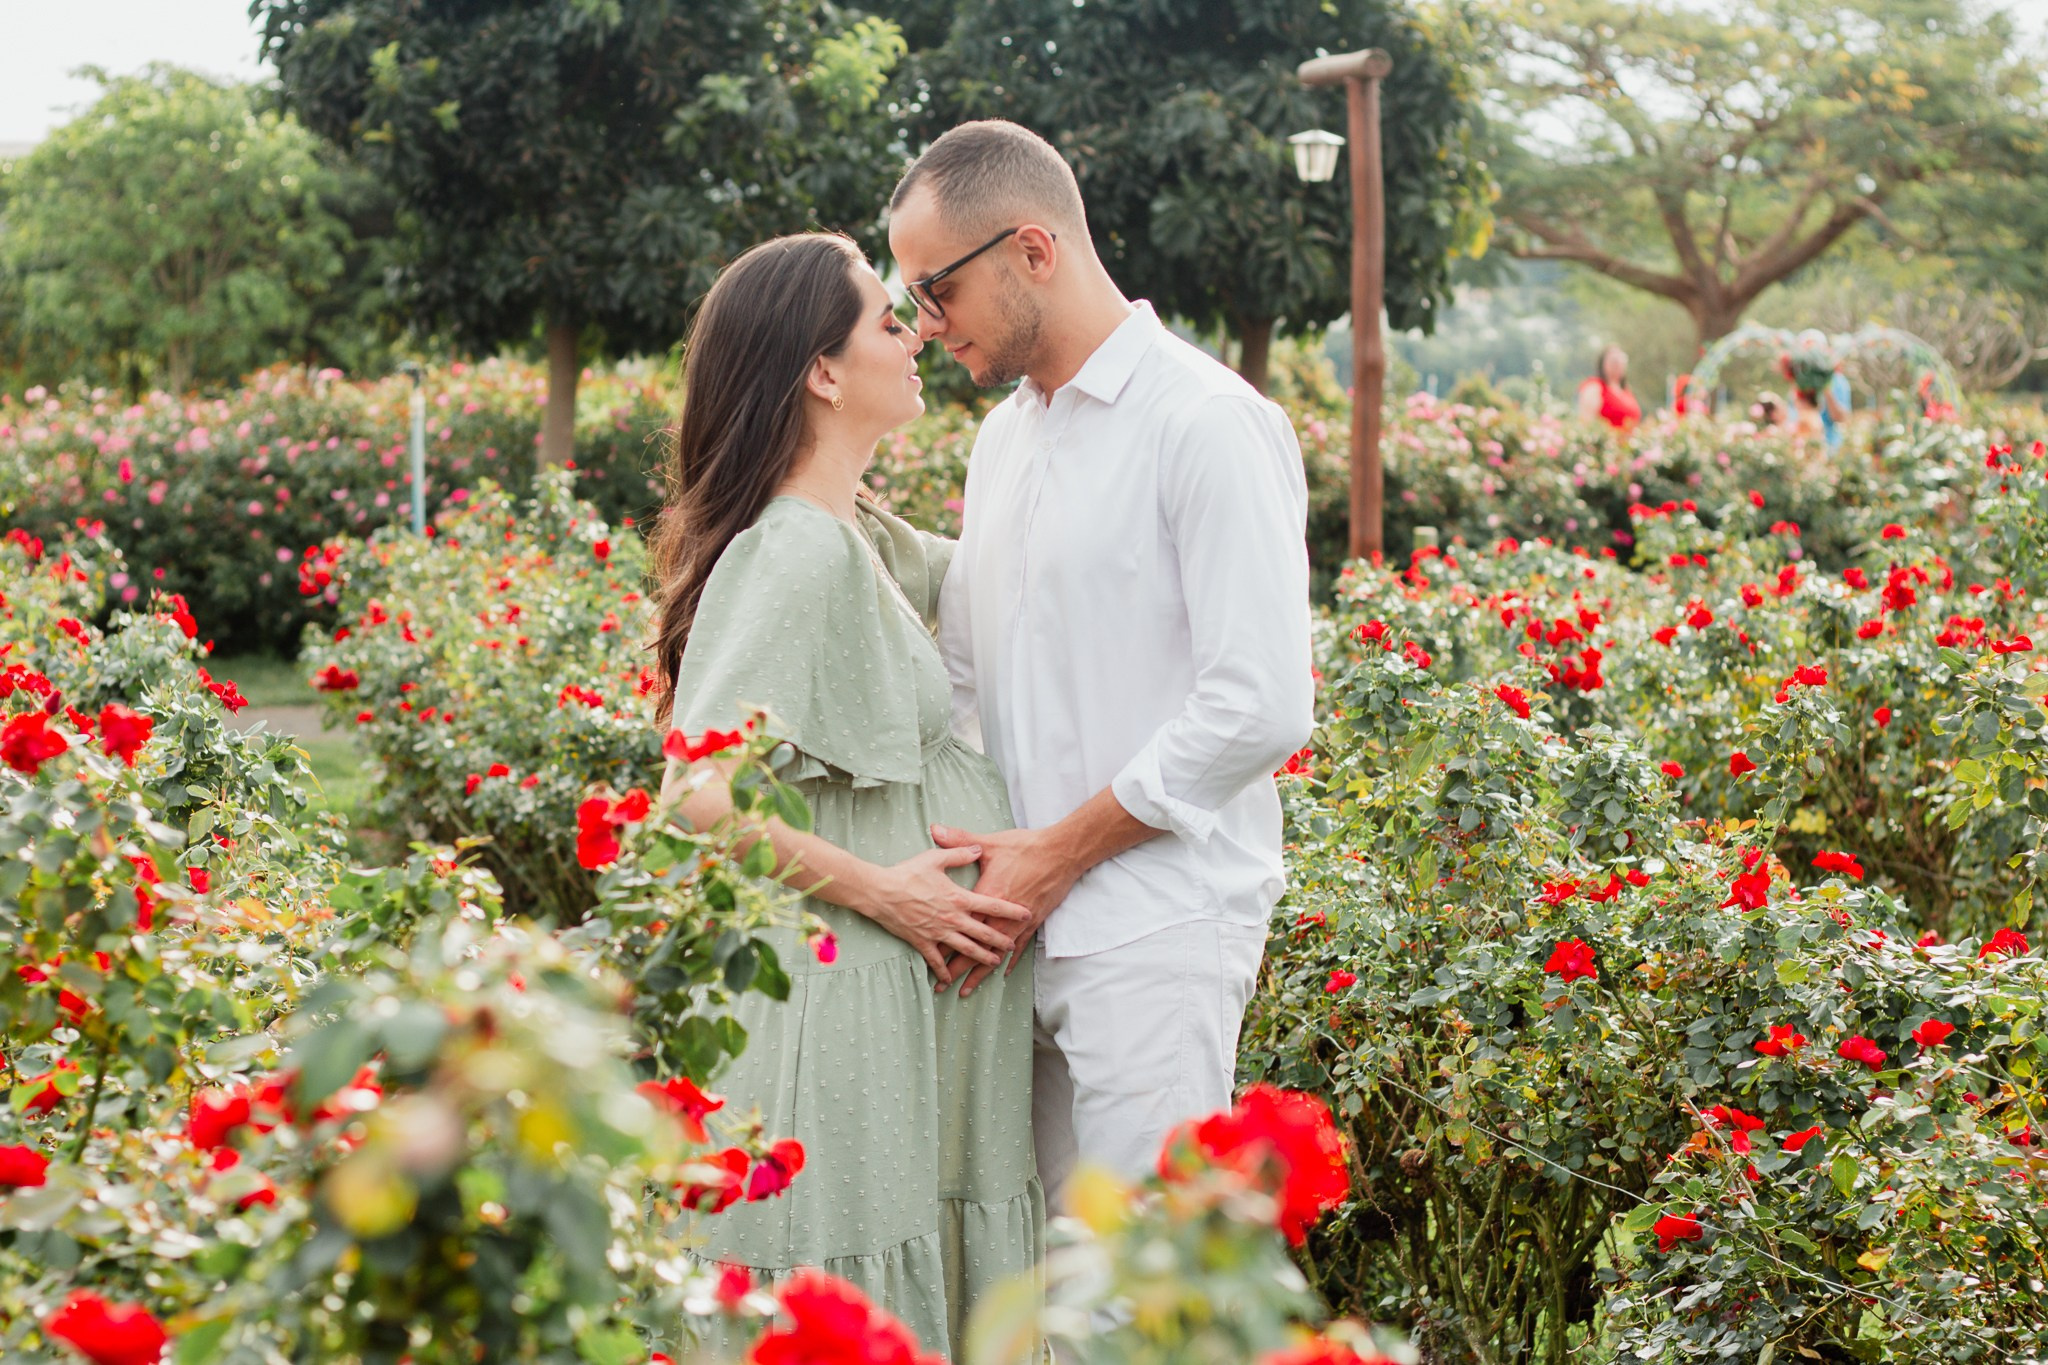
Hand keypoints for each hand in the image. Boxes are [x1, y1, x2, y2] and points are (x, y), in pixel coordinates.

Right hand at [863, 845, 1033, 983]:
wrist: (880, 892)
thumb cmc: (907, 873)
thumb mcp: (934, 859)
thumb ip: (959, 852)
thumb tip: (977, 848)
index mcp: (958, 898)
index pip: (992, 905)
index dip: (1011, 910)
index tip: (1026, 913)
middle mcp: (952, 918)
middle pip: (983, 932)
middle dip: (1001, 940)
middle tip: (1014, 945)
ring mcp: (938, 933)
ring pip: (966, 949)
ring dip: (981, 957)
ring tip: (994, 962)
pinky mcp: (922, 942)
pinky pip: (936, 960)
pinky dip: (943, 970)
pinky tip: (949, 978)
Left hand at [929, 823, 1077, 997]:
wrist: (1062, 853)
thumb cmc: (1026, 847)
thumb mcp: (991, 843)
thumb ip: (960, 841)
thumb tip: (934, 830)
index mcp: (986, 898)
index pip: (960, 928)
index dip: (945, 946)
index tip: (931, 962)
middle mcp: (1000, 917)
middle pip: (974, 948)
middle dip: (957, 969)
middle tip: (942, 988)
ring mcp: (1018, 923)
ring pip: (994, 955)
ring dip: (979, 973)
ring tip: (966, 990)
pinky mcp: (1033, 922)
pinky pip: (1019, 948)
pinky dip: (1009, 962)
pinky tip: (1001, 973)